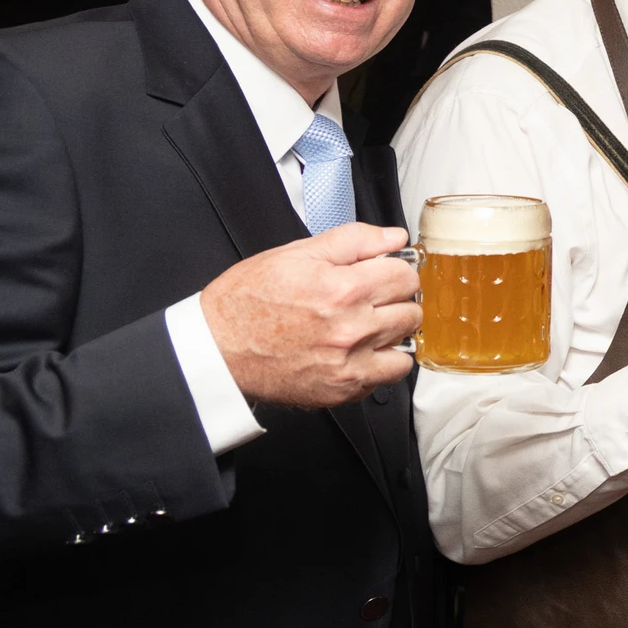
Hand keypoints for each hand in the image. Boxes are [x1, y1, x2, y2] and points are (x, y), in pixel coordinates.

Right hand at [201, 223, 420, 408]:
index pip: (405, 276)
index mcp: (342, 289)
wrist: (217, 347)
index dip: (394, 269)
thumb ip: (354, 241)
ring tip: (367, 323)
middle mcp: (351, 329)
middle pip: (411, 309)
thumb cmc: (248, 301)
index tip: (382, 272)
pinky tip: (360, 348)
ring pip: (406, 343)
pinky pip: (389, 374)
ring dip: (393, 330)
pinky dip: (382, 361)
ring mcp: (349, 363)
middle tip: (372, 297)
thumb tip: (394, 237)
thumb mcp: (296, 253)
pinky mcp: (343, 389)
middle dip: (396, 298)